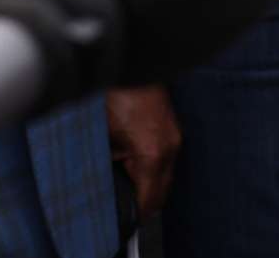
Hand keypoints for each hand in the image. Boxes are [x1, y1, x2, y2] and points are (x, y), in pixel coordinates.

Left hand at [104, 85, 181, 221]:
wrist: (130, 61)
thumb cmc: (114, 93)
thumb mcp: (103, 136)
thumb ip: (110, 165)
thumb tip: (108, 184)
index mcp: (152, 153)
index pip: (149, 199)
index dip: (137, 213)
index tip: (126, 218)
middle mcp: (170, 145)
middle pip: (162, 191)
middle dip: (144, 199)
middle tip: (124, 201)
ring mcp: (175, 134)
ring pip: (166, 174)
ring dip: (149, 181)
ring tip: (126, 176)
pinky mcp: (173, 126)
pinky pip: (166, 157)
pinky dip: (153, 164)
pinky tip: (134, 157)